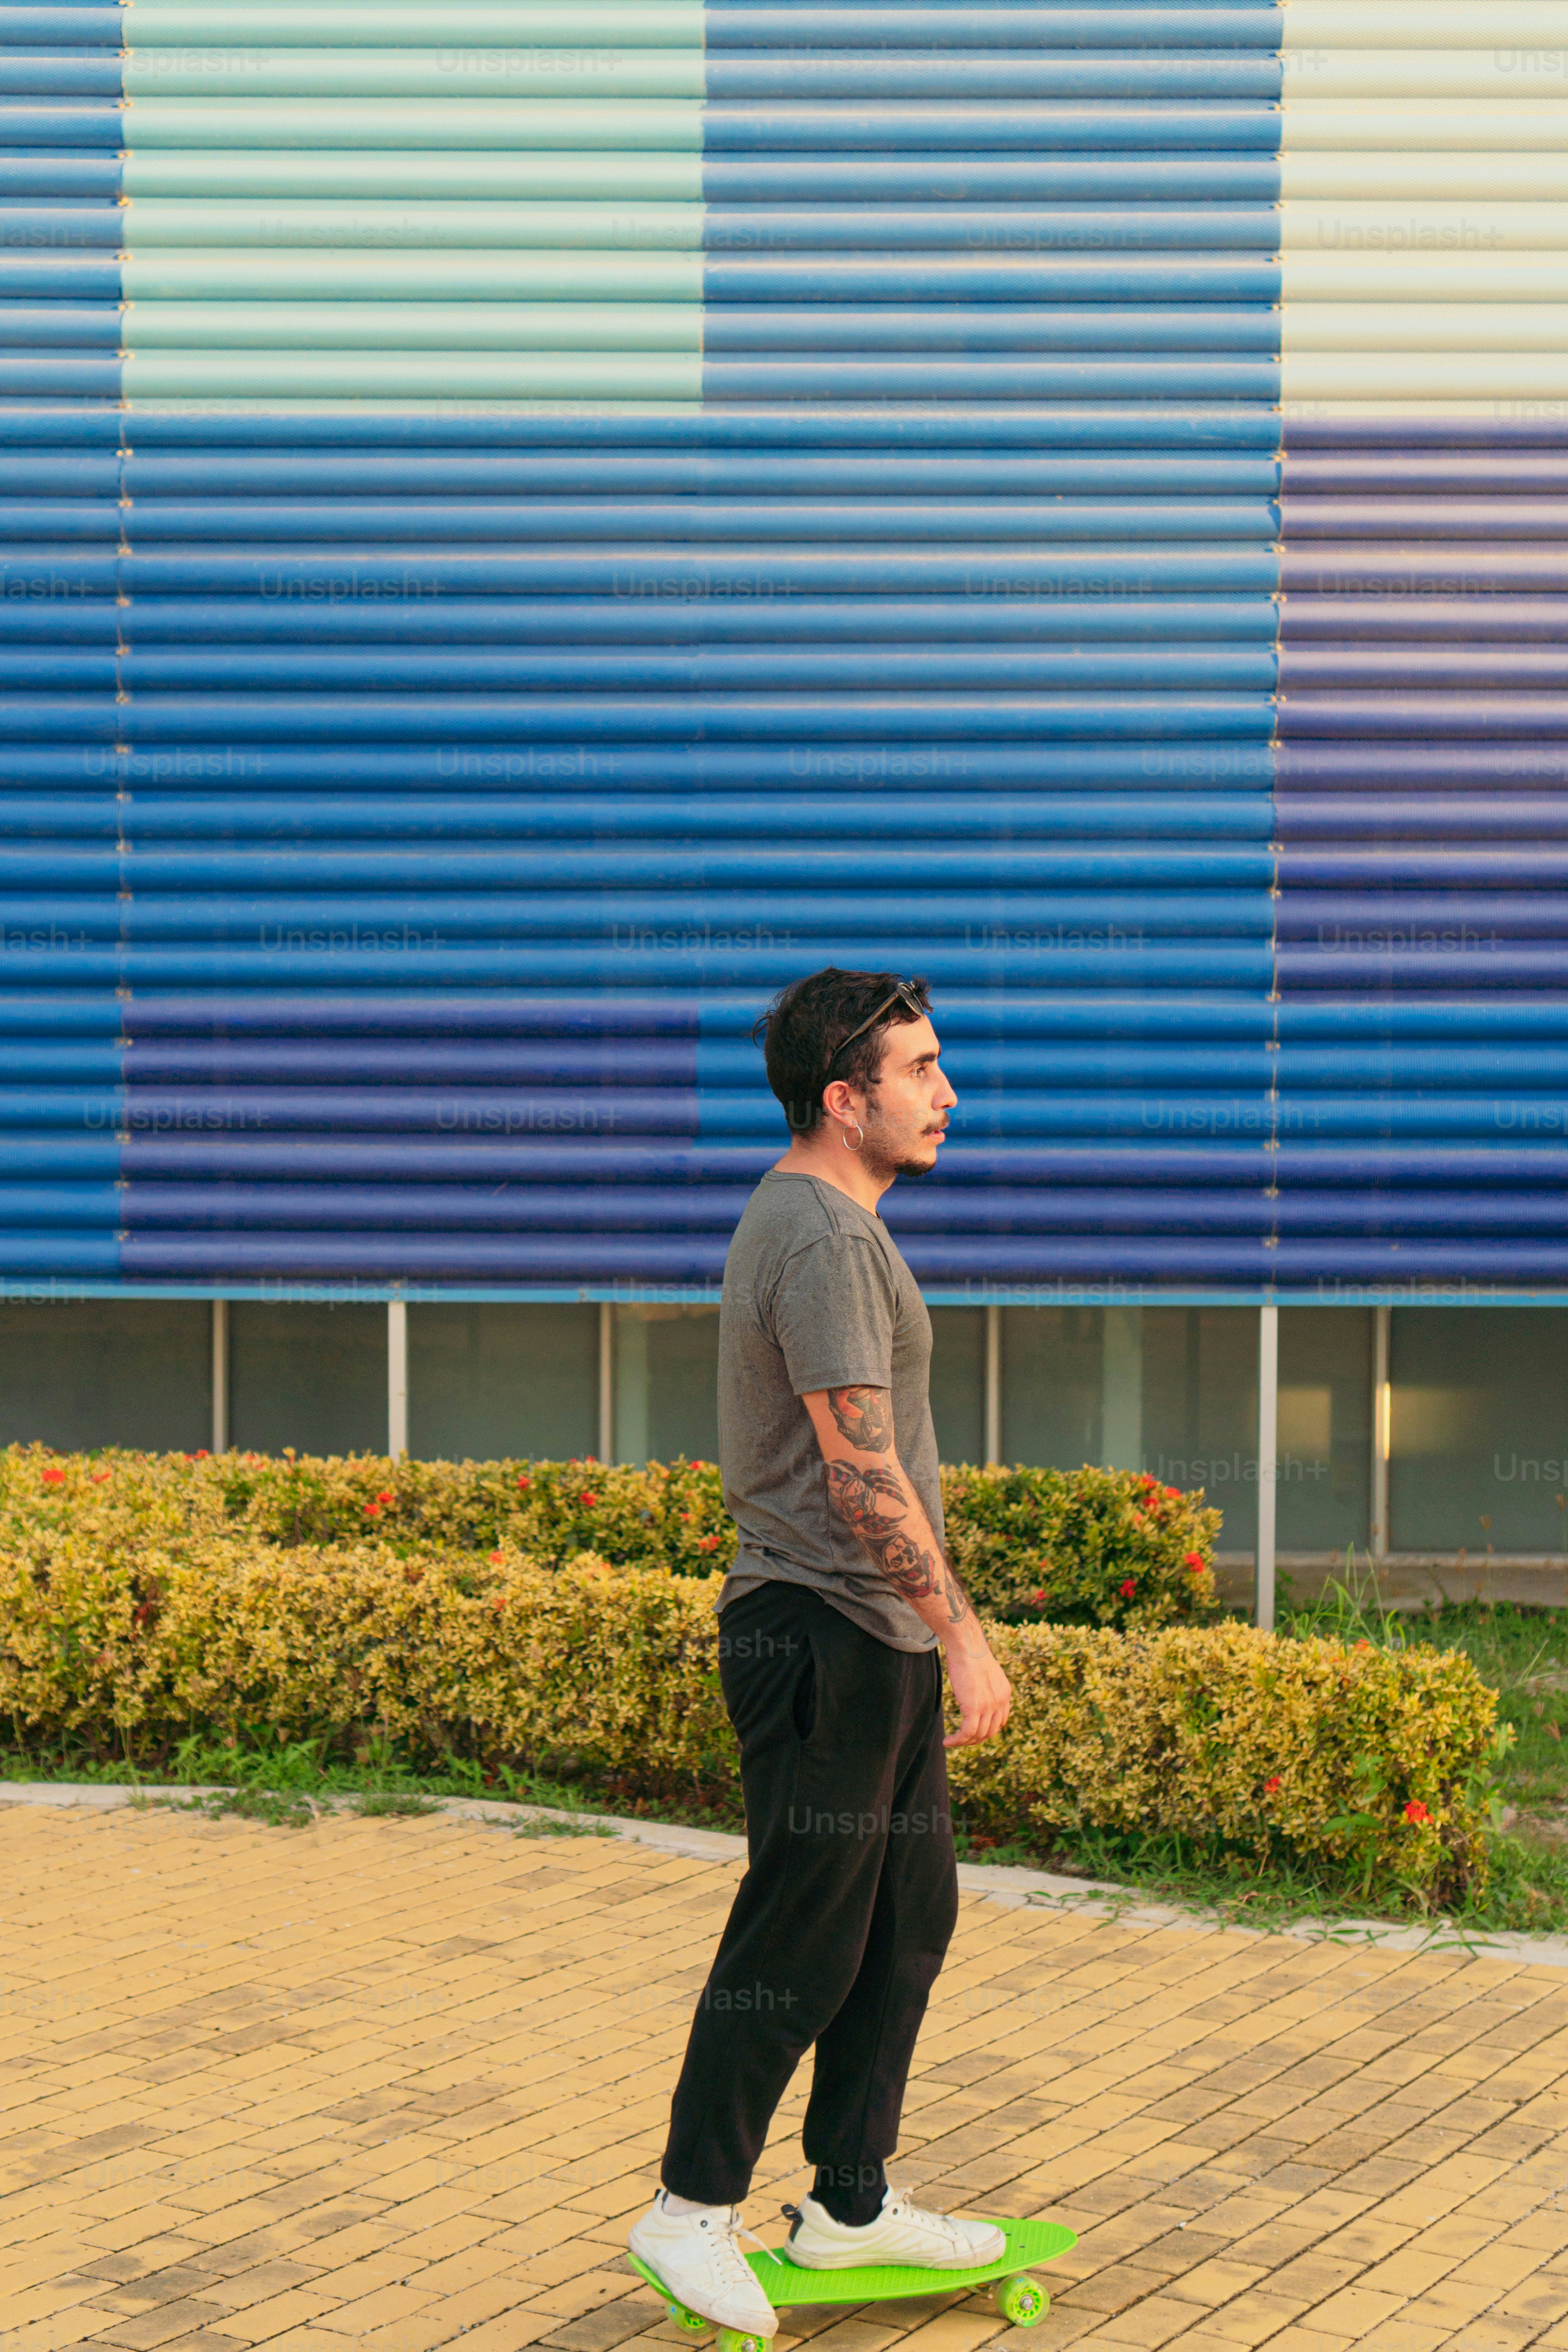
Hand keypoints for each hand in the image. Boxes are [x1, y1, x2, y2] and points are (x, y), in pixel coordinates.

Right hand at [943, 1631, 1010, 1748]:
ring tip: (951, 1742)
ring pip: (978, 1735)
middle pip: (990, 1732)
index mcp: (1005, 1693)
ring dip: (964, 1742)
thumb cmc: (971, 1653)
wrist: (967, 1645)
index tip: (974, 1731)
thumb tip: (977, 1691)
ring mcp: (989, 1706)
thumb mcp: (985, 1672)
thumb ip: (986, 1686)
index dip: (987, 1730)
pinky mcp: (974, 1708)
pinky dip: (957, 1740)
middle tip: (961, 1740)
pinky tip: (948, 1741)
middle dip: (975, 1739)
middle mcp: (1000, 1701)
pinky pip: (967, 1732)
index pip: (1001, 1721)